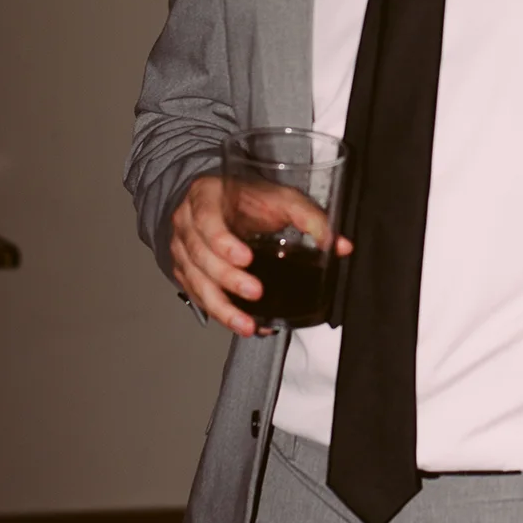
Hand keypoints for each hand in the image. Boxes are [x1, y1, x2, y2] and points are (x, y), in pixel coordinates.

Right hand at [169, 174, 350, 338]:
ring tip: (248, 325)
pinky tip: (245, 324)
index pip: (207, 220)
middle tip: (255, 292)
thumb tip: (340, 246)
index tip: (246, 258)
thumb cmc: (247, 198)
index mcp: (206, 198)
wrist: (218, 202)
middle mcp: (187, 225)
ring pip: (195, 282)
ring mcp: (182, 250)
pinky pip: (198, 297)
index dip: (222, 241)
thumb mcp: (281, 198)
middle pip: (200, 256)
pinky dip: (220, 314)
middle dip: (227, 279)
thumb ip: (310, 218)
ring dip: (221, 307)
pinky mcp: (185, 272)